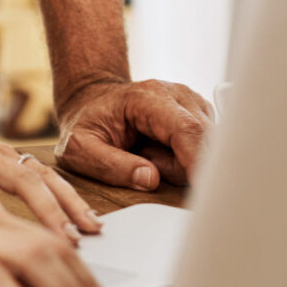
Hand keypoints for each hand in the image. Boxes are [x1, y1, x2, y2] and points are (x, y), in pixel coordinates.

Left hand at [0, 100, 99, 237]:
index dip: (0, 218)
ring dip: (68, 201)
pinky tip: (83, 215)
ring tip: (91, 228)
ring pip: (40, 174)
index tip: (19, 248)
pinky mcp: (7, 156)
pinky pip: (41, 173)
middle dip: (50, 210)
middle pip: (23, 179)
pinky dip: (64, 193)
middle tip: (70, 240)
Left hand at [55, 78, 213, 189]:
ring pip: (206, 148)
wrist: (92, 98)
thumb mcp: (80, 148)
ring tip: (147, 154)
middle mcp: (176, 95)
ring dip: (180, 164)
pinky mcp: (197, 114)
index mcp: (148, 97)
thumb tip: (150, 180)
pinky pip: (204, 148)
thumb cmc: (86, 121)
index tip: (204, 191)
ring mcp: (190, 103)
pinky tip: (160, 152)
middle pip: (203, 141)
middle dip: (181, 168)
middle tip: (144, 163)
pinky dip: (184, 159)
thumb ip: (110, 166)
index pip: (186, 129)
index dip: (199, 161)